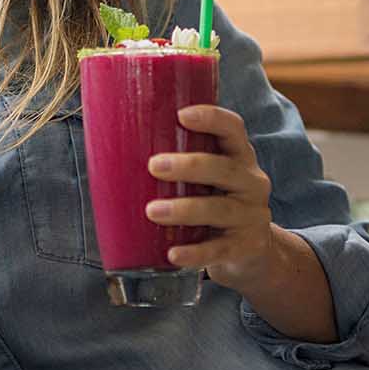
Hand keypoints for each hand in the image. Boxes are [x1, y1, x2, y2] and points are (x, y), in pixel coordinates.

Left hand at [145, 104, 336, 342]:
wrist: (254, 255)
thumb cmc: (216, 204)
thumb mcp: (210, 181)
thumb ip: (183, 164)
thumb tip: (114, 148)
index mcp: (241, 157)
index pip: (233, 129)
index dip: (212, 118)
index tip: (181, 115)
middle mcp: (252, 183)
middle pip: (224, 168)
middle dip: (189, 165)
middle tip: (153, 166)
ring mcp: (251, 216)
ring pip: (220, 209)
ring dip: (184, 209)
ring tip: (152, 211)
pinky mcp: (246, 248)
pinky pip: (219, 250)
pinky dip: (195, 253)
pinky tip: (173, 254)